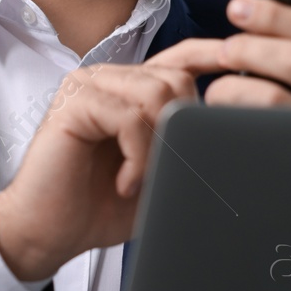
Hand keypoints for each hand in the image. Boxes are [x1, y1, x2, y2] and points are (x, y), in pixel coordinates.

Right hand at [0, 38, 225, 281]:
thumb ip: (187, 149)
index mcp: (130, 89)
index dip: (213, 57)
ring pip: (155, 94)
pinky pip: (129, 118)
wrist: (49, 233)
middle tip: (167, 171)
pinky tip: (125, 184)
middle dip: (184, 129)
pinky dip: (137, 158)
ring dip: (160, 146)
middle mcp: (108, 79)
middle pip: (176, 78)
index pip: (180, 58)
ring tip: (143, 180)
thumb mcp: (159, 175)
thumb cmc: (99, 206)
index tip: (241, 67)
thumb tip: (233, 137)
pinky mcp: (73, 103)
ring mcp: (87, 85)